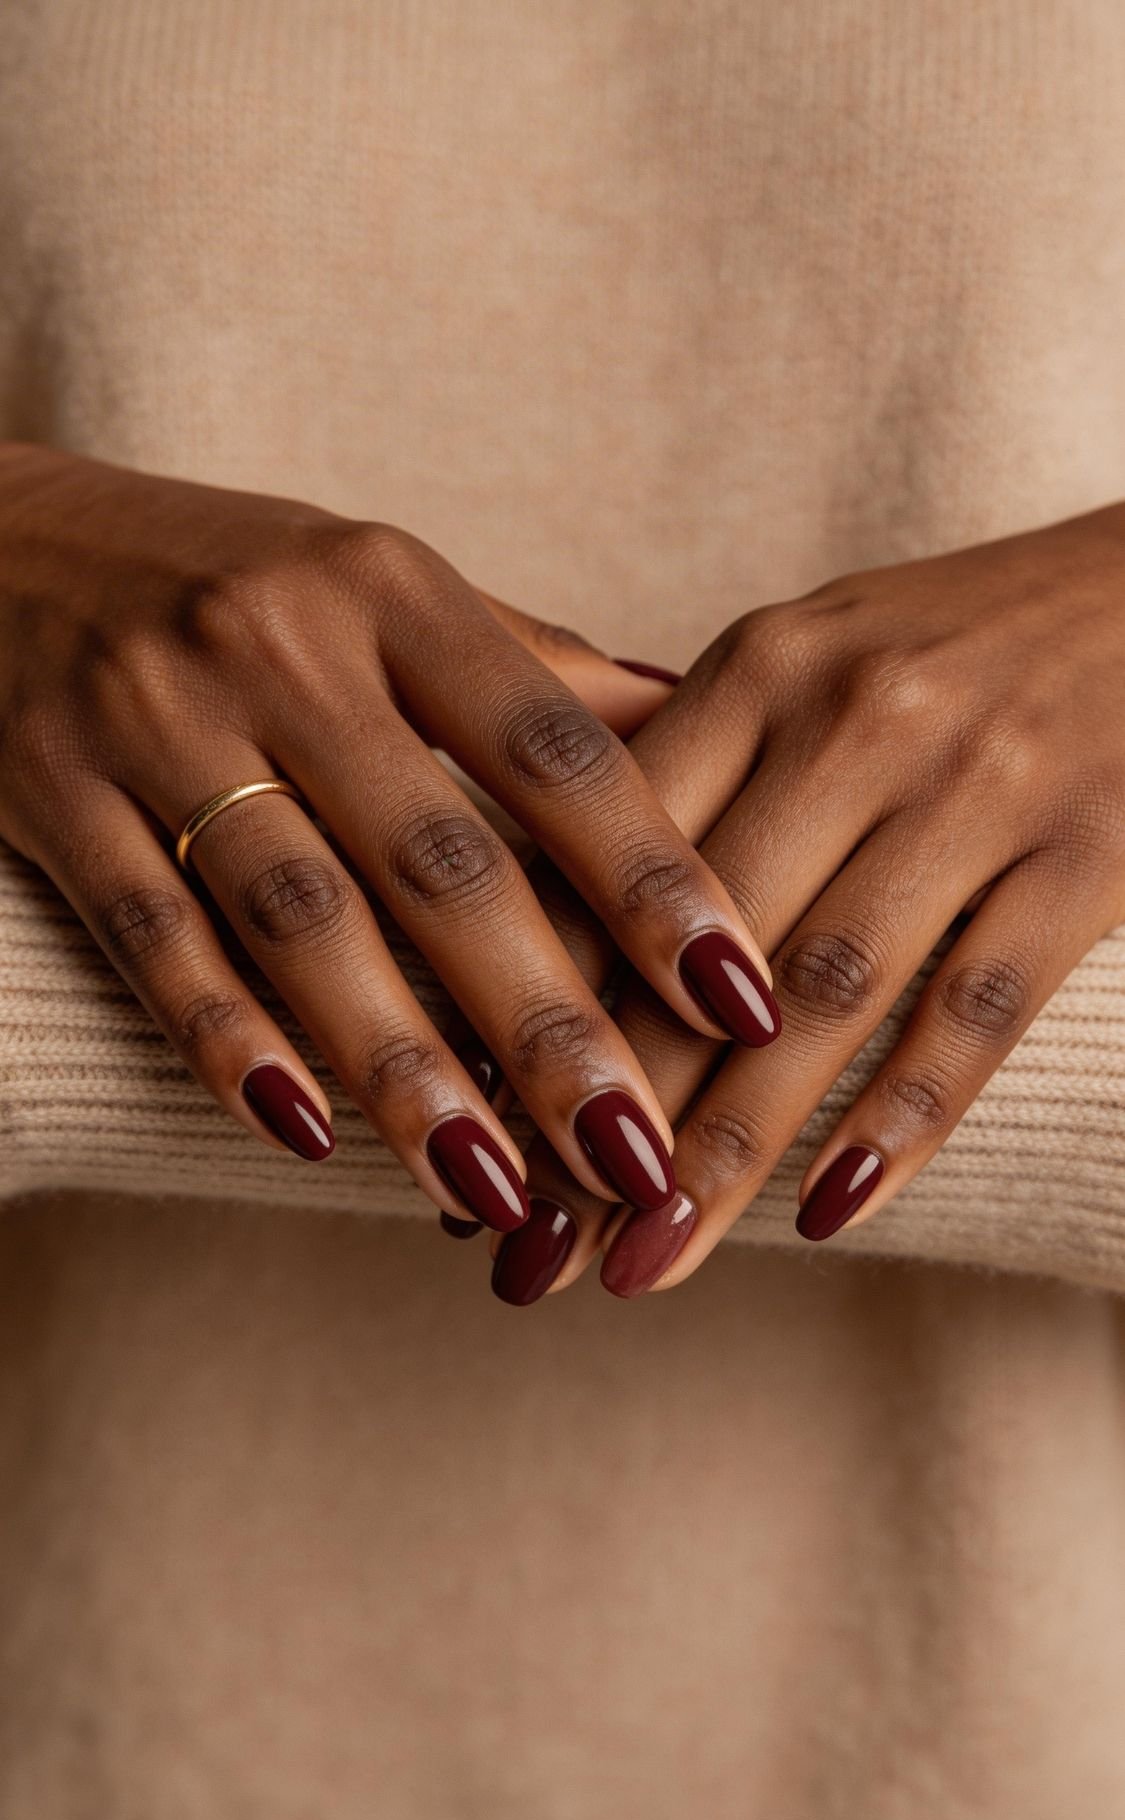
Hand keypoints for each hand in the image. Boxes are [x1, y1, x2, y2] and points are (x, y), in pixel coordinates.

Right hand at [0, 444, 772, 1228]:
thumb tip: (696, 717)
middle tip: (635, 1155)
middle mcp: (280, 644)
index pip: (553, 749)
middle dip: (549, 1023)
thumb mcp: (382, 590)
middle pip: (439, 859)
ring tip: (496, 1193)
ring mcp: (154, 716)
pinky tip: (308, 1136)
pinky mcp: (51, 792)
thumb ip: (527, 671)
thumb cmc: (235, 582)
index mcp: (392, 589)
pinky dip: (231, 1045)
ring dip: (406, 1070)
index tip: (746, 1000)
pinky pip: (156, 937)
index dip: (656, 879)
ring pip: (301, 920)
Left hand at [486, 504, 1124, 1299]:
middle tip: (531, 1250)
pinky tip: (828, 1211)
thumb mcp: (804, 661)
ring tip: (650, 1261)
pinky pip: (980, 1008)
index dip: (528, 1002)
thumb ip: (687, 772)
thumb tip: (533, 926)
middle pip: (700, 947)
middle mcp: (859, 719)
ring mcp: (981, 787)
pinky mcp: (1092, 853)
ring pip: (826, 995)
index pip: (611, 855)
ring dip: (729, 1147)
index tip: (462, 1129)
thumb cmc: (948, 644)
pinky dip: (900, 1118)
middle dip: (606, 1112)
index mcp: (763, 668)